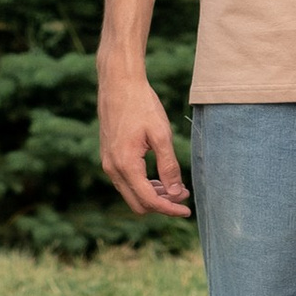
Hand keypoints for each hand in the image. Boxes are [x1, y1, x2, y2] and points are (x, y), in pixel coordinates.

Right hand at [99, 66, 191, 218]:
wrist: (118, 83)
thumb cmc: (141, 105)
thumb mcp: (161, 135)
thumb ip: (169, 166)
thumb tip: (175, 193)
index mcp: (126, 165)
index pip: (149, 201)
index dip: (169, 209)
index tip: (187, 211)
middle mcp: (112, 168)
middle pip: (138, 204)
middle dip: (161, 204)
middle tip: (183, 196)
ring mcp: (108, 163)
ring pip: (131, 194)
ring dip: (153, 195)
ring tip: (175, 186)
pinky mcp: (108, 156)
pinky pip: (126, 182)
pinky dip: (143, 185)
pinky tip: (159, 177)